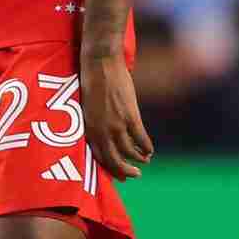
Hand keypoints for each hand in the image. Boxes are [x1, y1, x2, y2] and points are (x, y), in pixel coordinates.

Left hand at [80, 49, 153, 180]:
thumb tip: (105, 133)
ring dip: (138, 159)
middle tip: (134, 175)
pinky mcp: (130, 116)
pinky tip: (150, 150)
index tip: (119, 175)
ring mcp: (116, 124)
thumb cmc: (91, 81)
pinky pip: (141, 138)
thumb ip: (96, 122)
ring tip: (144, 161)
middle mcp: (101, 130)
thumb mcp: (87, 107)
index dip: (111, 168)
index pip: (100, 156)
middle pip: (114, 159)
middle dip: (125, 171)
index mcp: (88, 128)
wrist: (100, 63)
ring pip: (129, 151)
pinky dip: (147, 147)